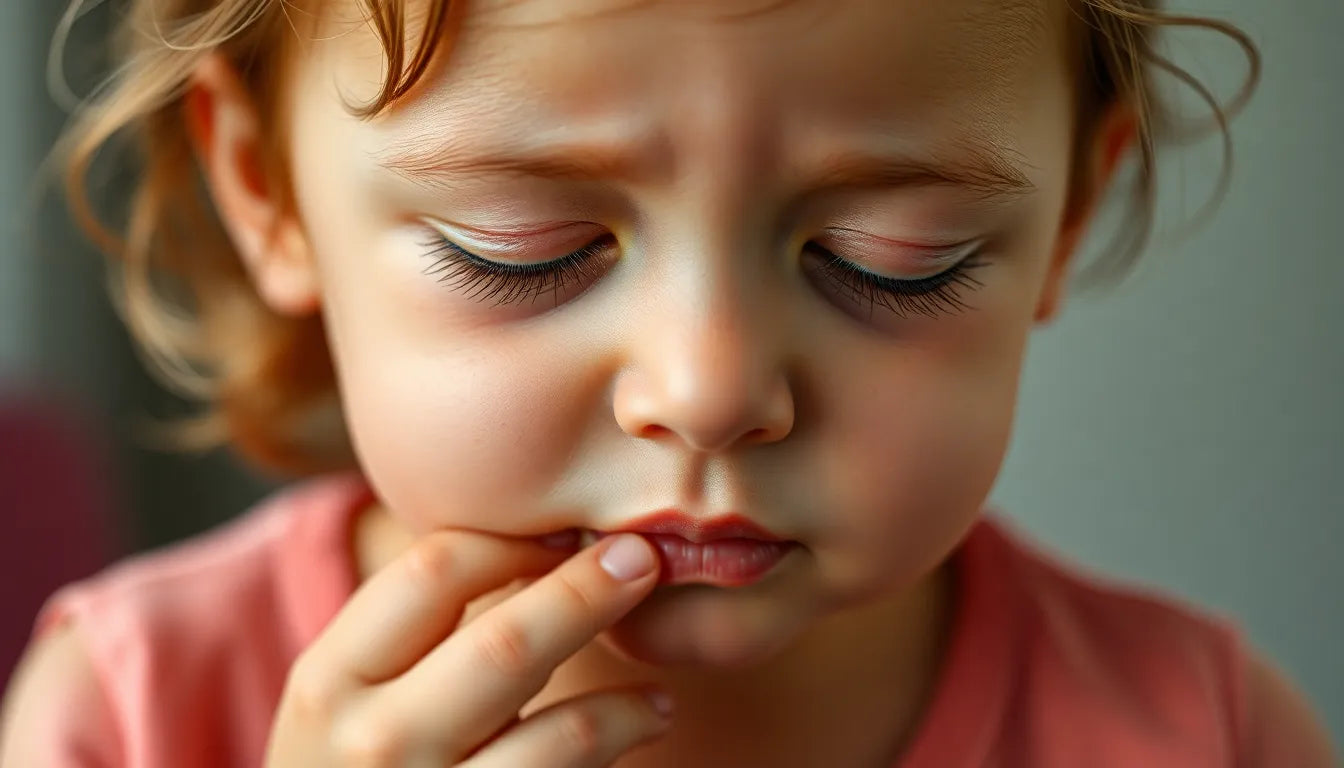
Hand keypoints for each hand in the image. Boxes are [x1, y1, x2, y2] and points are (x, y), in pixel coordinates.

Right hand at [264, 529, 668, 766]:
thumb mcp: (347, 700)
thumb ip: (415, 633)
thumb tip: (544, 547)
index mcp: (329, 680)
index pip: (431, 574)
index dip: (511, 543)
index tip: (564, 535)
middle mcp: (371, 744)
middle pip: (505, 645)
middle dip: (586, 593)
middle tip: (642, 559)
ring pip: (560, 736)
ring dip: (627, 705)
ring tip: (656, 699)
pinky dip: (620, 750)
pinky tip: (643, 731)